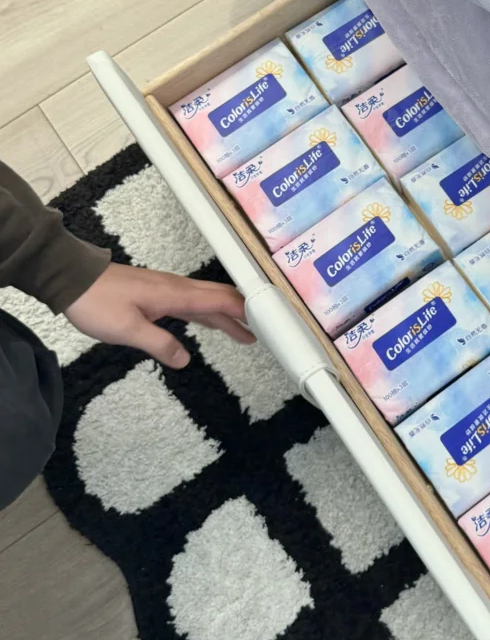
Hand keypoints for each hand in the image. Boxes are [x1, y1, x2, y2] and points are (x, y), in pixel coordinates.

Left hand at [64, 263, 254, 369]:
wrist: (72, 279)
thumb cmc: (97, 301)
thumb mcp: (127, 330)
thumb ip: (159, 344)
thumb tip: (185, 360)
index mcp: (175, 294)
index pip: (221, 300)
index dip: (247, 310)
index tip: (269, 321)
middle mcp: (177, 289)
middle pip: (220, 298)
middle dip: (245, 313)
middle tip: (266, 330)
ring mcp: (167, 290)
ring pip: (207, 302)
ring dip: (227, 316)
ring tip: (246, 333)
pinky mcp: (157, 294)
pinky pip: (192, 304)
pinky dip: (208, 315)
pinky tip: (210, 324)